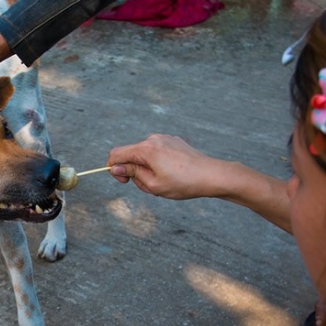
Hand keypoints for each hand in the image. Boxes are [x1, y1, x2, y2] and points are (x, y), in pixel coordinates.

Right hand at [107, 134, 223, 199]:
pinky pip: (157, 152)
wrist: (212, 175)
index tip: (125, 182)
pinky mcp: (174, 141)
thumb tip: (115, 167)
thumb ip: (131, 173)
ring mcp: (165, 138)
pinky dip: (157, 163)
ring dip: (147, 169)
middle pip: (131, 155)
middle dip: (135, 171)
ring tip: (164, 182)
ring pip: (144, 155)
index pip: (116, 154)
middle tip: (151, 186)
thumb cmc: (182, 183)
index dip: (114, 169)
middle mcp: (153, 139)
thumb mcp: (152, 184)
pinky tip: (173, 174)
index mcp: (145, 149)